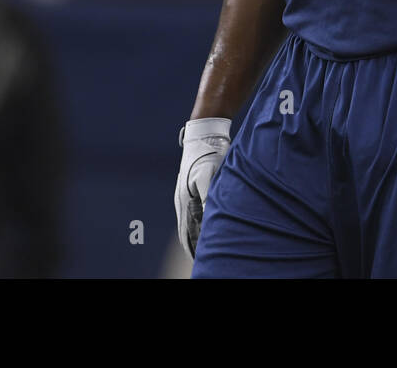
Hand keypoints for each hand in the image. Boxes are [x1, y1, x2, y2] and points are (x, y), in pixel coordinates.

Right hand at [173, 117, 230, 258]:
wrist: (206, 134)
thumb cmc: (207, 154)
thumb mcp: (208, 175)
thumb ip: (207, 198)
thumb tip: (208, 219)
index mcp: (184, 201)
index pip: (187, 234)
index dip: (193, 249)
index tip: (201, 262)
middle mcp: (185, 201)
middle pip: (189, 232)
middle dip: (195, 248)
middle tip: (204, 263)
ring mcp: (190, 196)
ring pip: (194, 225)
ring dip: (200, 239)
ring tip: (208, 254)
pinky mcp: (198, 191)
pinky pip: (200, 216)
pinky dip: (204, 228)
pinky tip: (211, 233)